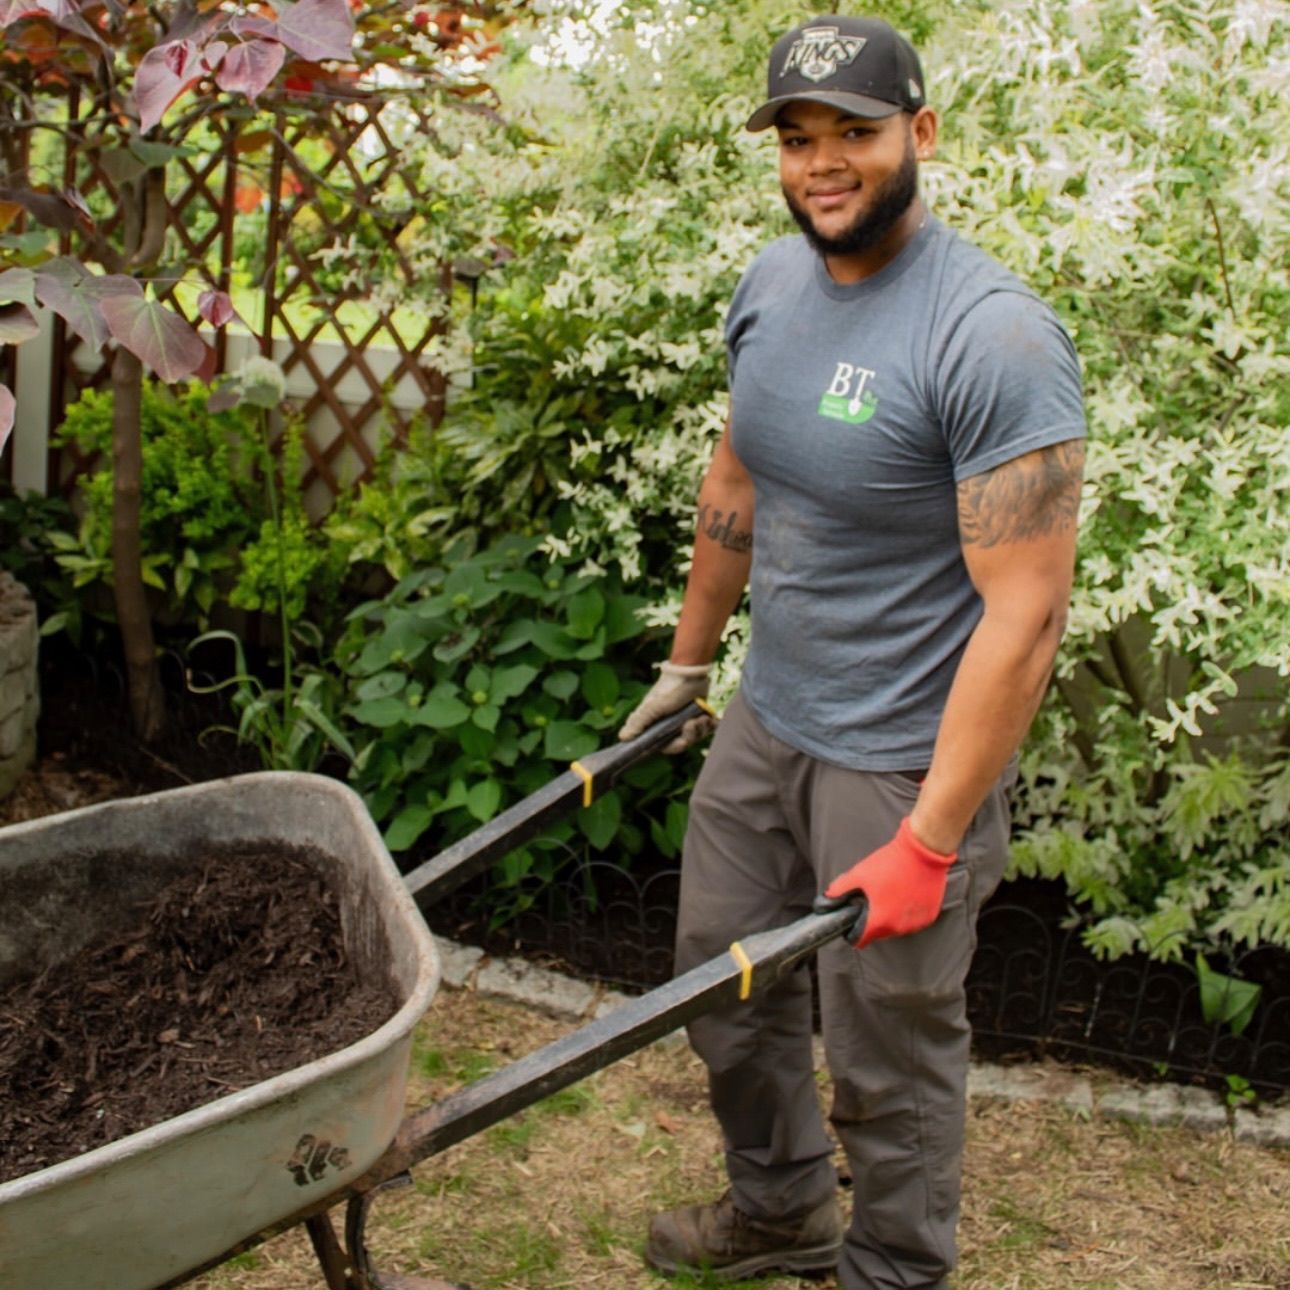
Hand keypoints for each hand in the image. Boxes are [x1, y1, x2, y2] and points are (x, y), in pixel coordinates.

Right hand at [617, 661, 715, 752]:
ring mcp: (685, 721)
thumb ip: (639, 722)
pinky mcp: (698, 716)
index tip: (680, 742)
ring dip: (700, 729)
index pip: (663, 746)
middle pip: (681, 743)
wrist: (690, 673)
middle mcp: (671, 725)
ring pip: (695, 737)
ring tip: (701, 717)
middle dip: (689, 736)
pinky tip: (709, 717)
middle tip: (691, 724)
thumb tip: (622, 737)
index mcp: (657, 725)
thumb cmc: (668, 689)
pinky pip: (707, 729)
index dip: (673, 747)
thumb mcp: (652, 706)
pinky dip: (710, 725)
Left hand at [814, 817, 956, 947]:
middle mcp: (899, 927)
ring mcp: (916, 923)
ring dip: (892, 917)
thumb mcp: (859, 874)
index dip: (853, 933)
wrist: (922, 852)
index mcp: (880, 920)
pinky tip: (905, 895)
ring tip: (890, 894)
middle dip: (874, 920)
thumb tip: (828, 899)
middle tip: (873, 899)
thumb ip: (840, 889)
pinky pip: (913, 921)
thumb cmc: (891, 863)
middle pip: (879, 933)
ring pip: (897, 927)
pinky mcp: (929, 917)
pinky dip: (908, 913)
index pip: (861, 941)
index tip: (854, 923)